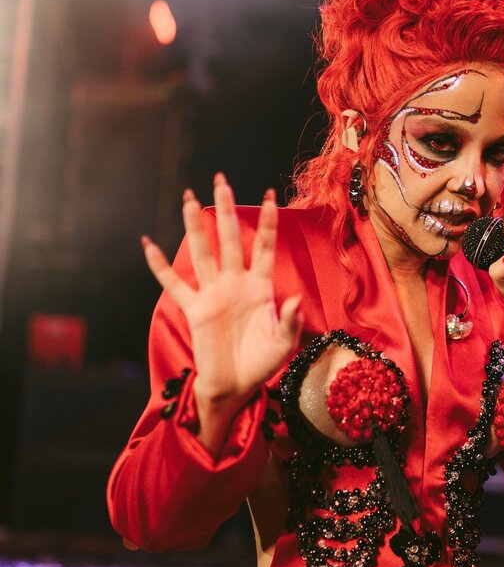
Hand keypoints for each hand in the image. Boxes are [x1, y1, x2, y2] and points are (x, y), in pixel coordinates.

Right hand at [141, 173, 301, 428]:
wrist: (236, 386)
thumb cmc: (262, 364)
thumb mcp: (283, 344)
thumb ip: (289, 321)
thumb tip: (293, 300)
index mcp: (260, 287)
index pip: (264, 247)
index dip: (266, 223)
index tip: (270, 194)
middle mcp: (235, 284)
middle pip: (230, 240)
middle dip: (226, 210)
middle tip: (221, 180)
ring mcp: (213, 294)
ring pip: (203, 253)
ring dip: (195, 227)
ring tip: (189, 198)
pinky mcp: (194, 309)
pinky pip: (173, 284)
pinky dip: (160, 266)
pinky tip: (148, 244)